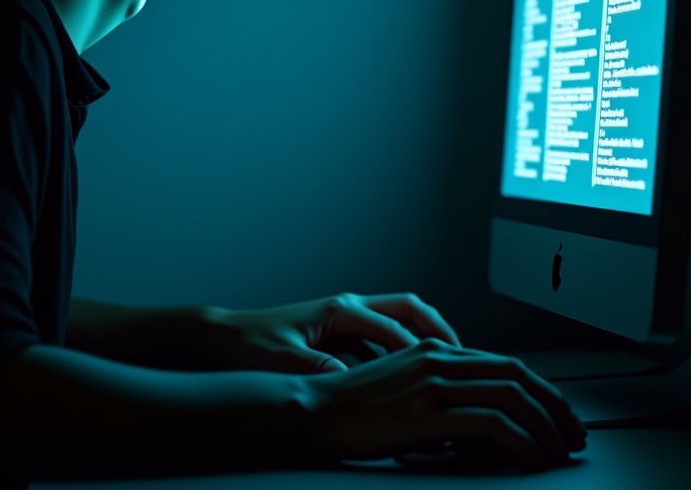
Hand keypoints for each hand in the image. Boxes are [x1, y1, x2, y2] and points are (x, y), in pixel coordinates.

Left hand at [213, 292, 459, 374]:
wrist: (225, 337)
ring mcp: (346, 317)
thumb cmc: (251, 346)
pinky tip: (412, 380)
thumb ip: (320, 370)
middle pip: (410, 309)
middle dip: (439, 330)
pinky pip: (385, 337)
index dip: (422, 353)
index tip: (447, 374)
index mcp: (339, 310)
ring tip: (451, 368)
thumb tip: (352, 384)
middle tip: (466, 359)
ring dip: (426, 339)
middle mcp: (348, 307)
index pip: (395, 328)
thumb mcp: (286, 360)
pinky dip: (405, 352)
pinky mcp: (341, 332)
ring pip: (401, 320)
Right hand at [305, 338, 587, 471]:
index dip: (540, 389)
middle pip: (517, 374)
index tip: (559, 416)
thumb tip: (480, 421)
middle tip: (573, 436)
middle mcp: (438, 358)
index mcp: (434, 350)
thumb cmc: (352, 406)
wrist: (313, 408)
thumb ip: (439, 392)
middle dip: (555, 406)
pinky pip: (493, 423)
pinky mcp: (428, 412)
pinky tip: (531, 460)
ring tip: (558, 453)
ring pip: (512, 396)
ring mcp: (433, 383)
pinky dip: (522, 443)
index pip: (503, 363)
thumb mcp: (402, 388)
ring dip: (545, 427)